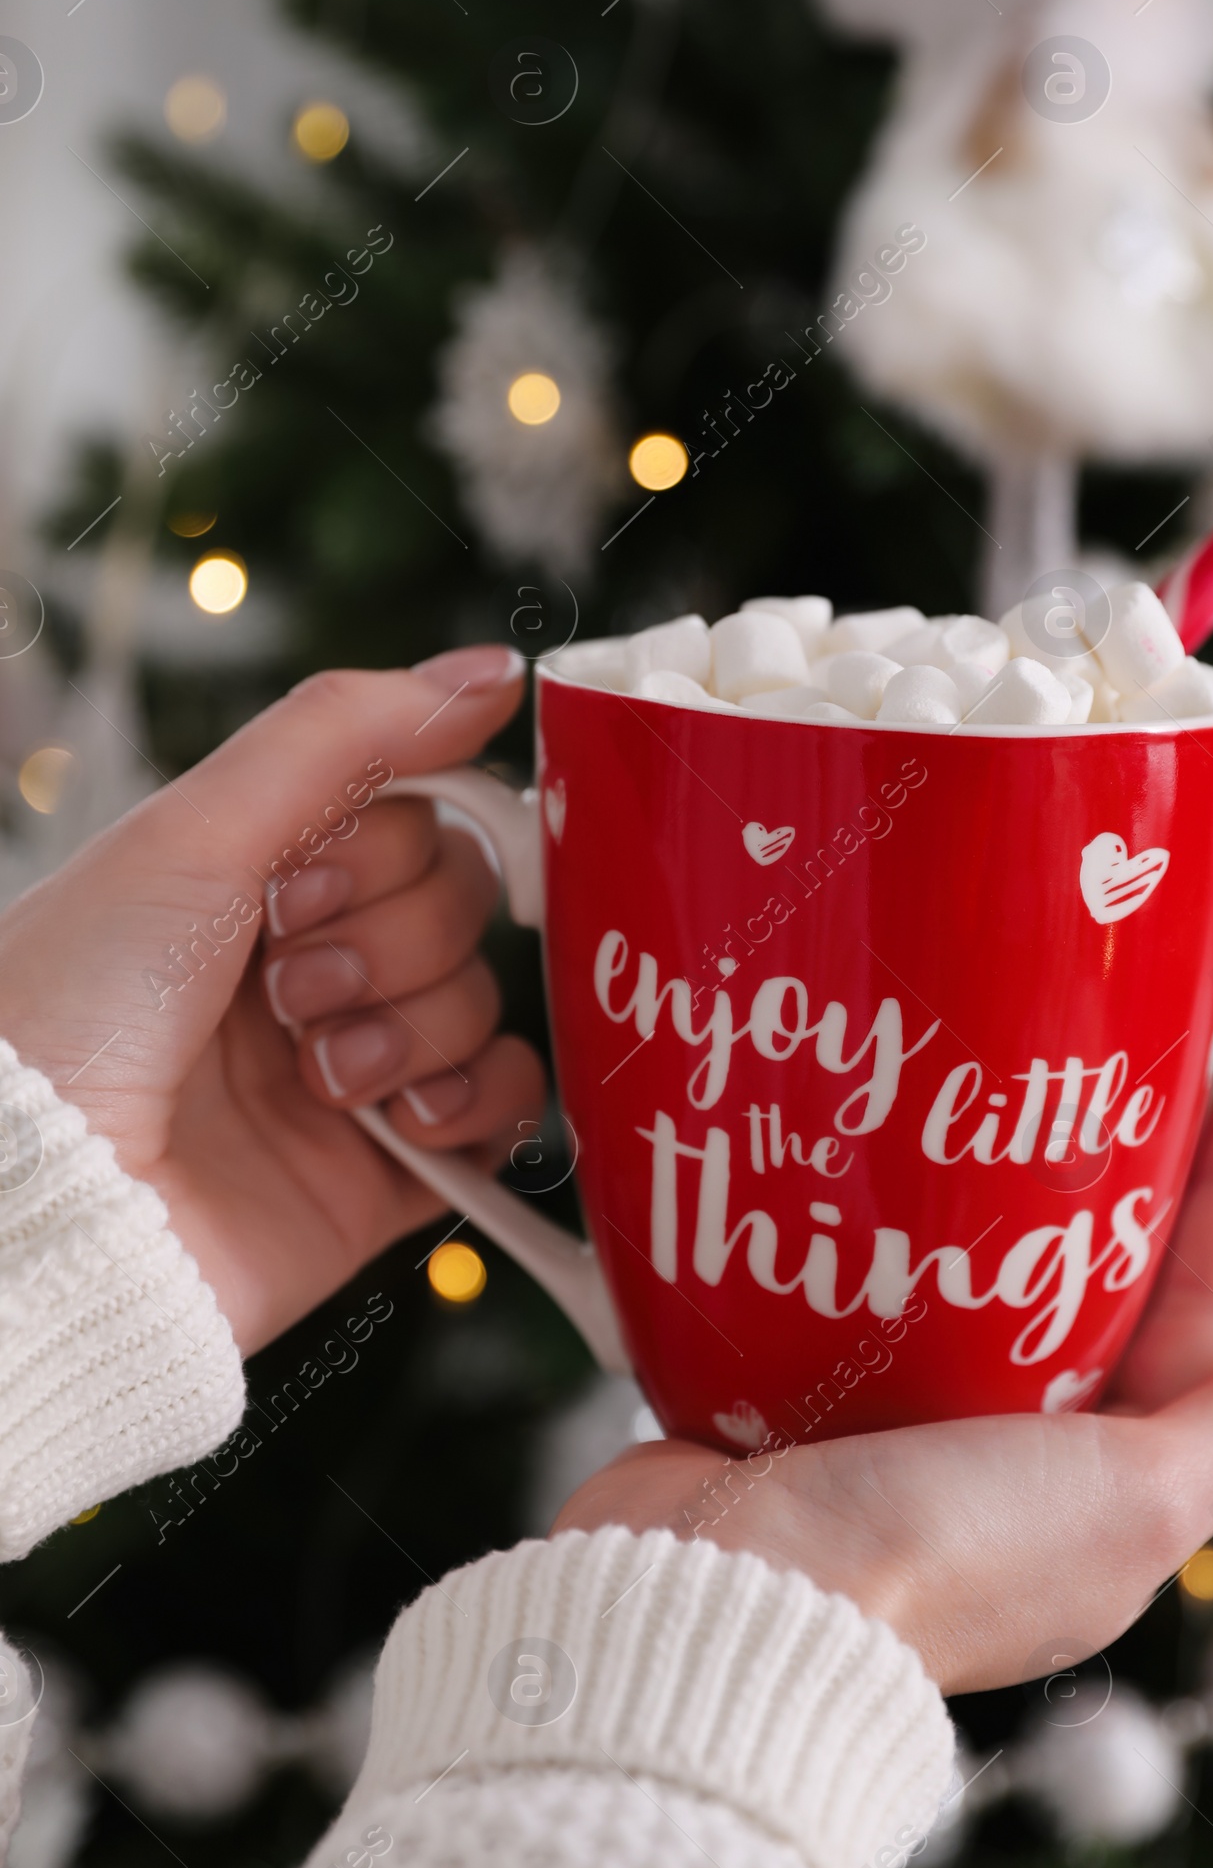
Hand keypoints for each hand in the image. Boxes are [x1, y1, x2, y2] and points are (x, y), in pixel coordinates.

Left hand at [0, 647, 542, 1354]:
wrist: (52, 1201)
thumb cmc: (81, 1006)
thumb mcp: (199, 832)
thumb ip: (350, 735)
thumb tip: (497, 666)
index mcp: (261, 878)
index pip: (416, 817)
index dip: (386, 851)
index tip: (296, 889)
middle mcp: (313, 965)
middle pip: (461, 904)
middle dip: (393, 943)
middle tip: (291, 991)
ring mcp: (358, 1068)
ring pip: (483, 1000)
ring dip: (412, 1027)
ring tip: (319, 1076)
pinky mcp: (394, 1171)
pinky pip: (505, 1108)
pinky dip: (476, 1100)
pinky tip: (405, 1118)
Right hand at [553, 1073, 1212, 1694]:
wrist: (723, 1599)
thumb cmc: (943, 1555)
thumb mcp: (1137, 1495)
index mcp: (1103, 1494)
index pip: (1205, 1327)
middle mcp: (1008, 1464)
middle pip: (1100, 1290)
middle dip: (1138, 1177)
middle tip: (1153, 1056)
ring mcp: (899, 1426)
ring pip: (980, 1283)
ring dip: (1006, 1189)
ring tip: (1018, 1070)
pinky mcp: (799, 1394)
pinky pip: (861, 1288)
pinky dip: (882, 1222)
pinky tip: (884, 1142)